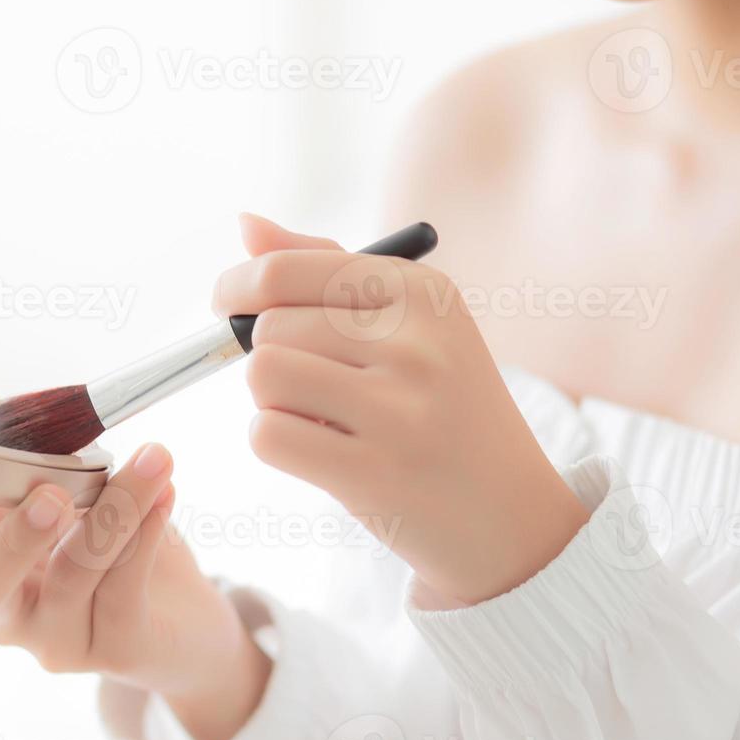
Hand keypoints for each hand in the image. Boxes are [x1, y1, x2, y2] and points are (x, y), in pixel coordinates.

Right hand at [0, 374, 269, 739]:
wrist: (180, 615)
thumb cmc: (101, 531)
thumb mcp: (55, 472)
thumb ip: (0, 430)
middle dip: (15, 536)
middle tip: (53, 494)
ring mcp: (48, 635)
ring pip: (72, 577)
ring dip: (116, 512)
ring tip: (152, 461)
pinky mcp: (108, 648)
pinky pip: (124, 587)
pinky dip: (147, 533)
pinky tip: (165, 493)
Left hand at [212, 215, 588, 604]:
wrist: (510, 514)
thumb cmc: (443, 408)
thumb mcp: (411, 324)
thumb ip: (324, 269)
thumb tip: (246, 225)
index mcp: (423, 293)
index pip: (288, 270)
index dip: (239, 287)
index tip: (229, 304)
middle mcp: (415, 343)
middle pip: (269, 329)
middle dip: (272, 357)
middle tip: (317, 387)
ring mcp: (397, 410)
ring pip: (263, 378)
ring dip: (273, 402)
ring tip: (322, 418)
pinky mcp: (373, 474)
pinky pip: (268, 436)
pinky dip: (277, 444)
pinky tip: (321, 452)